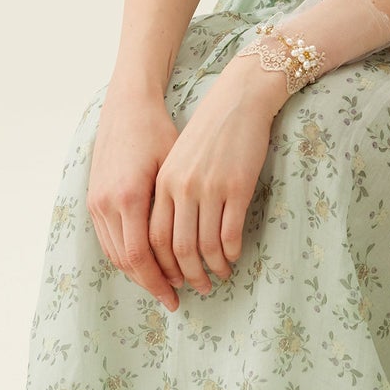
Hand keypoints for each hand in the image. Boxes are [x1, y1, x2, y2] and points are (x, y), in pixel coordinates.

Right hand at [87, 83, 185, 312]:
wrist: (126, 106)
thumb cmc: (157, 131)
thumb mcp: (172, 166)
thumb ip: (176, 206)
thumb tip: (195, 246)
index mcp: (130, 197)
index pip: (142, 257)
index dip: (160, 282)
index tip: (180, 296)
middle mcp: (107, 204)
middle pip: (127, 262)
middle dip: (151, 284)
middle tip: (175, 298)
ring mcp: (96, 202)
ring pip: (114, 254)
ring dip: (138, 273)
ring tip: (164, 283)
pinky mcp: (93, 199)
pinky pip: (108, 240)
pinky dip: (126, 256)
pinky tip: (147, 262)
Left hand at [150, 54, 284, 294]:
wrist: (237, 101)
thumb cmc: (207, 133)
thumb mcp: (177, 161)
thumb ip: (168, 193)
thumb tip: (167, 237)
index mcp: (161, 184)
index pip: (152, 239)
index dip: (159, 267)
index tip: (169, 281)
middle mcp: (181, 189)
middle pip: (177, 249)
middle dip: (186, 276)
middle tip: (197, 288)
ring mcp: (209, 189)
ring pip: (205, 246)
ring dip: (212, 268)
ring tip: (219, 276)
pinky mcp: (237, 188)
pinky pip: (230, 233)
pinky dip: (230, 252)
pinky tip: (234, 257)